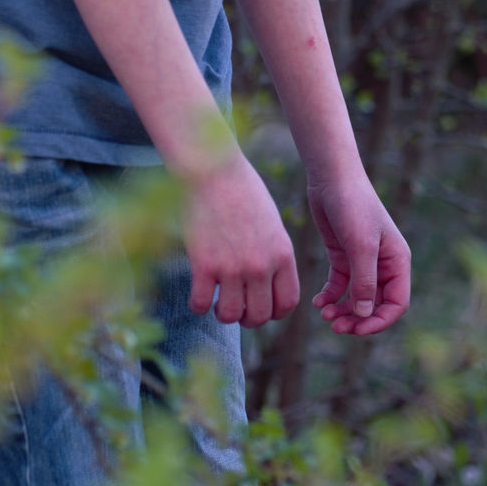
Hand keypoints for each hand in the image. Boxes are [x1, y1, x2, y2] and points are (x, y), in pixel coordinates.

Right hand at [184, 152, 299, 328]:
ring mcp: (232, 267)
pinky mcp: (203, 264)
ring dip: (223, 313)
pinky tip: (198, 292)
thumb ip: (273, 254)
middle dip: (248, 317)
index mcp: (282, 253)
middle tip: (237, 305)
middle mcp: (260, 265)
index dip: (274, 312)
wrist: (213, 168)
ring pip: (231, 315)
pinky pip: (201, 304)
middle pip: (260, 316)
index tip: (261, 305)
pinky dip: (198, 304)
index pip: (287, 303)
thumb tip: (268, 283)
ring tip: (217, 300)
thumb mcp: (271, 223)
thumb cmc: (242, 191)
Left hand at [307, 173, 410, 335]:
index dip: (379, 321)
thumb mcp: (361, 245)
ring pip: (357, 298)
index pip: (397, 303)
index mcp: (398, 261)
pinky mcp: (343, 255)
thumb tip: (365, 315)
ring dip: (344, 310)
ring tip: (325, 315)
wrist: (331, 178)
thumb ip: (365, 281)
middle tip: (336, 327)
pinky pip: (341, 285)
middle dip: (358, 319)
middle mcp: (383, 264)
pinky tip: (318, 302)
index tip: (357, 330)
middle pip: (376, 304)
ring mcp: (362, 260)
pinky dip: (331, 296)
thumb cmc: (353, 206)